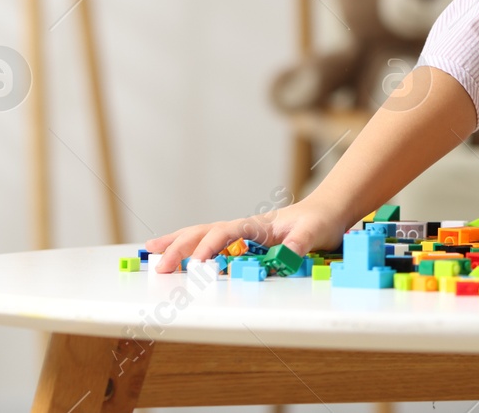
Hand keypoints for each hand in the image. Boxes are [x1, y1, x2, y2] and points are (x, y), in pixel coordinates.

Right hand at [143, 196, 344, 274]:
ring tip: (151, 250)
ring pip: (202, 234)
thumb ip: (298, 245)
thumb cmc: (319, 220)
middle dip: (180, 247)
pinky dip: (189, 246)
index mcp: (256, 224)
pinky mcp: (243, 242)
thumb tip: (283, 258)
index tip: (197, 264)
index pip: (226, 233)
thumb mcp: (313, 233)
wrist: (327, 211)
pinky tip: (176, 253)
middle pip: (204, 232)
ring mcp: (241, 234)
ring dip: (177, 243)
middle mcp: (244, 228)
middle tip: (159, 265)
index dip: (210, 247)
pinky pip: (210, 242)